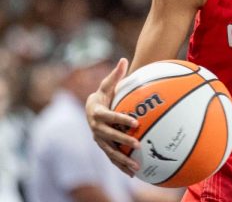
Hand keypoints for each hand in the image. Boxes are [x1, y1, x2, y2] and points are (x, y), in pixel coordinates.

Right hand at [85, 57, 140, 175]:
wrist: (90, 108)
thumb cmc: (103, 95)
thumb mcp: (107, 85)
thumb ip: (116, 75)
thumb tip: (124, 59)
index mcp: (97, 113)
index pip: (110, 117)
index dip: (121, 119)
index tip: (135, 122)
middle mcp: (96, 128)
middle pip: (109, 137)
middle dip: (123, 141)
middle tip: (138, 144)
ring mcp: (99, 139)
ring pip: (110, 151)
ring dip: (122, 160)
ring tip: (136, 166)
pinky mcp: (103, 147)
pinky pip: (112, 158)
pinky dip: (121, 166)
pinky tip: (134, 173)